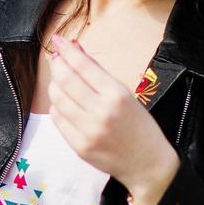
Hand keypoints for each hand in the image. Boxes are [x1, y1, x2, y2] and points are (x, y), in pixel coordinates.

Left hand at [48, 37, 179, 204]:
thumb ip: (99, 73)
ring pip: (57, 99)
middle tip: (57, 60)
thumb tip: (76, 49)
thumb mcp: (125, 94)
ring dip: (55, 85)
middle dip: (57, 65)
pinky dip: (57, 106)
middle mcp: (101, 112)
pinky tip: (64, 102)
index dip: (67, 51)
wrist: (148, 164)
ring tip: (61, 81)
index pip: (83, 67)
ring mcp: (87, 131)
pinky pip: (58, 119)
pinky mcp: (78, 146)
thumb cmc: (140, 126)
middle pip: (65, 81)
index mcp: (116, 95)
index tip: (58, 41)